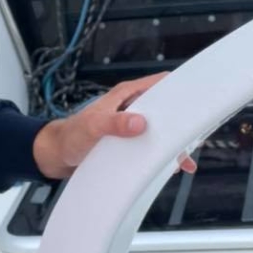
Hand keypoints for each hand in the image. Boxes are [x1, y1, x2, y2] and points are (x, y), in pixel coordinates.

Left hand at [32, 73, 196, 179]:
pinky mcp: (128, 143)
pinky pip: (150, 146)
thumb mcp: (93, 128)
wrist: (57, 155)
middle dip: (180, 121)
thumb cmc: (71, 136)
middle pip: (164, 110)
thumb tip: (140, 122)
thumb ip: (115, 123)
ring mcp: (130, 126)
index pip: (158, 84)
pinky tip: (169, 168)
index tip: (194, 98)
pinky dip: (160, 156)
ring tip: (185, 159)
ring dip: (171, 144)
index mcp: (125, 95)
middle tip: (196, 135)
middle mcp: (131, 108)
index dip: (177, 88)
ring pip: (159, 131)